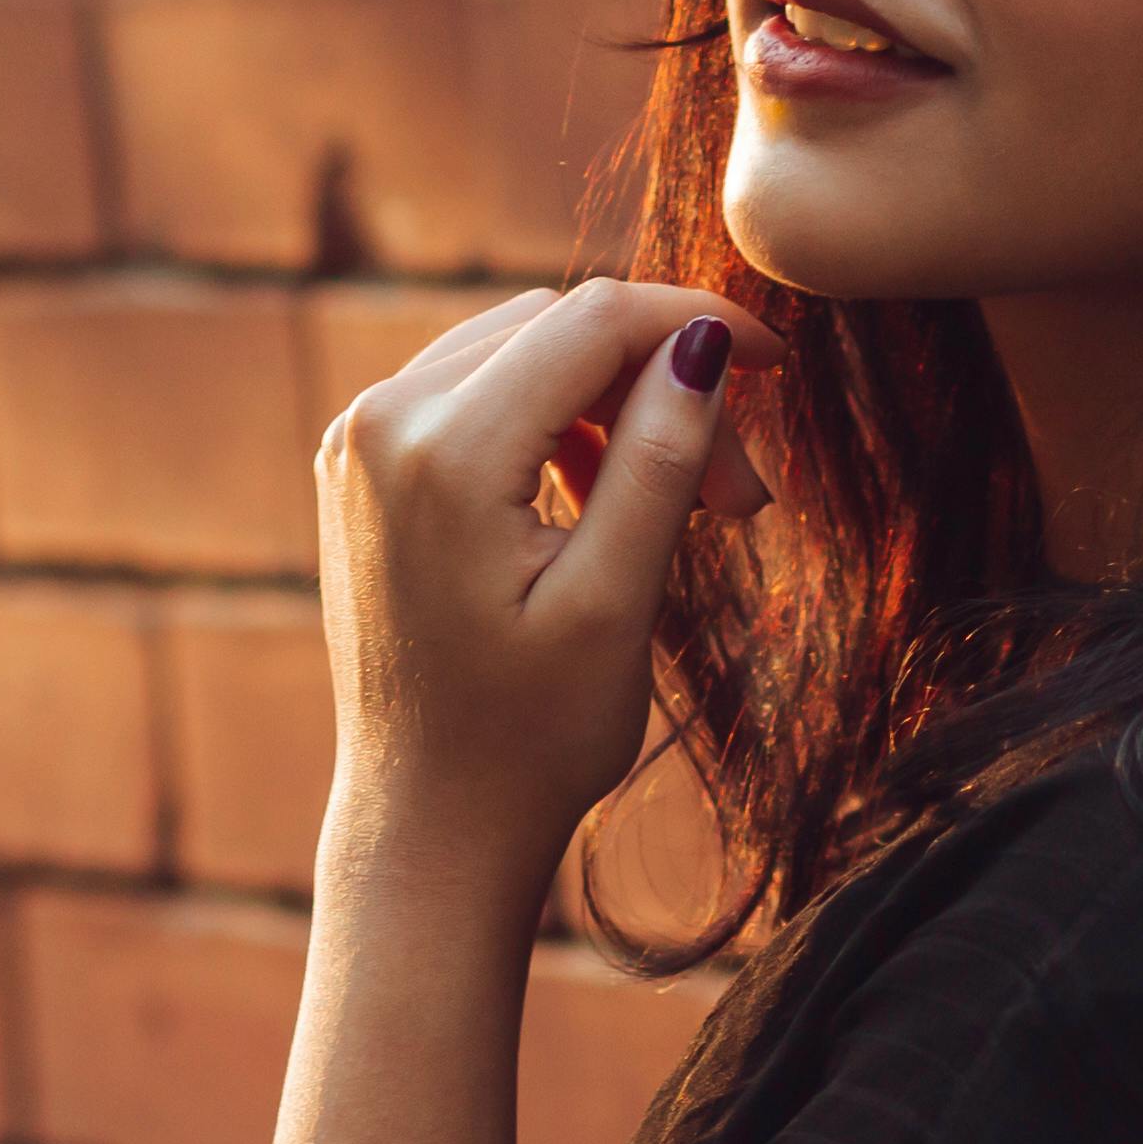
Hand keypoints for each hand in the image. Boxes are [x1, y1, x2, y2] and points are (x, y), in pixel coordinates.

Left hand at [311, 280, 764, 904]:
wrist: (428, 823)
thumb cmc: (527, 740)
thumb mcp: (614, 604)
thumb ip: (659, 460)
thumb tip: (703, 338)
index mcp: (440, 451)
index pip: (594, 320)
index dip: (699, 323)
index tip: (781, 370)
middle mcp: (380, 421)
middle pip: (560, 330)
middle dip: (663, 385)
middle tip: (738, 499)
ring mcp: (361, 440)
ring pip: (524, 352)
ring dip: (616, 405)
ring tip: (684, 509)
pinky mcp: (365, 465)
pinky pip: (481, 393)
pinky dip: (557, 424)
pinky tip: (604, 502)